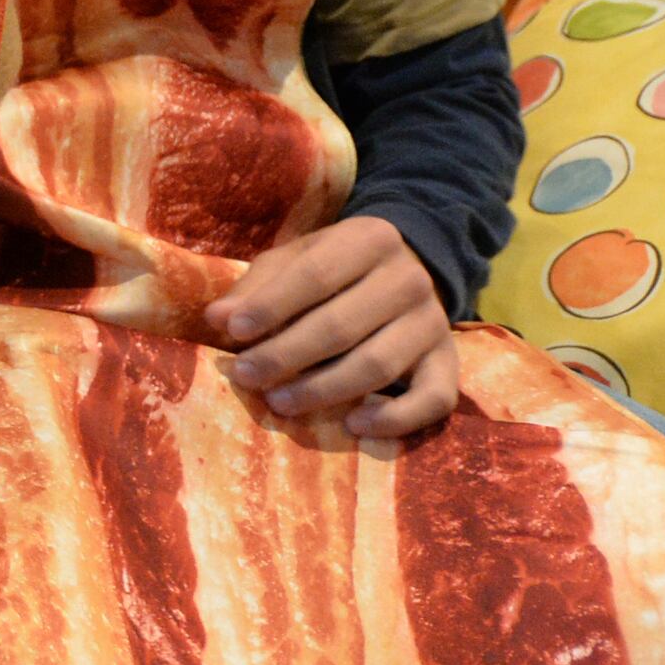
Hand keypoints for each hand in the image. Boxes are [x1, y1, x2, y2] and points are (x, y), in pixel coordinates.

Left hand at [205, 215, 460, 439]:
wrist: (405, 272)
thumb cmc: (334, 270)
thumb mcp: (295, 261)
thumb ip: (257, 287)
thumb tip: (217, 318)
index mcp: (369, 239)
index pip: (315, 274)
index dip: (272, 306)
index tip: (232, 332)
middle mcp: (409, 278)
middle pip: (341, 326)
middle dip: (286, 355)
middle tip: (246, 377)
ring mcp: (433, 322)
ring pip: (378, 365)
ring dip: (324, 390)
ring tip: (280, 403)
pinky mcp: (448, 362)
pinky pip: (433, 399)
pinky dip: (396, 419)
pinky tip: (354, 425)